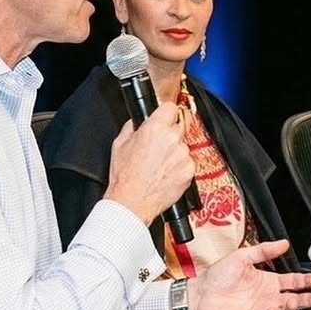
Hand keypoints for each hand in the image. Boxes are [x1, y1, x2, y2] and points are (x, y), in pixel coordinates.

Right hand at [105, 102, 193, 224]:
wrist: (132, 202)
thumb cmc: (125, 177)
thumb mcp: (120, 144)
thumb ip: (133, 127)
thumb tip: (138, 121)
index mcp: (155, 128)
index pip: (170, 107)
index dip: (166, 113)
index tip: (165, 118)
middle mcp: (172, 139)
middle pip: (179, 126)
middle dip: (170, 134)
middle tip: (159, 148)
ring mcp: (183, 155)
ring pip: (184, 146)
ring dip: (176, 153)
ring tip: (160, 166)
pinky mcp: (189, 171)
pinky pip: (188, 163)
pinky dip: (180, 168)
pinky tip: (166, 175)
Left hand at [188, 241, 310, 309]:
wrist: (200, 293)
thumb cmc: (218, 275)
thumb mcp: (242, 256)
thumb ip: (264, 251)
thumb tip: (285, 243)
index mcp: (268, 281)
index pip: (292, 281)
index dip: (305, 281)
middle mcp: (268, 297)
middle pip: (294, 298)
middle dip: (308, 298)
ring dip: (293, 307)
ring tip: (299, 301)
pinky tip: (277, 309)